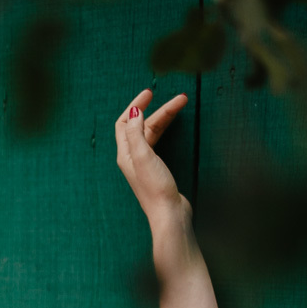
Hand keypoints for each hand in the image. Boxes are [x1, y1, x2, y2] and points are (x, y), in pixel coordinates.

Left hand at [115, 88, 189, 221]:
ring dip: (166, 117)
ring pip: (153, 132)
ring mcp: (145, 164)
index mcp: (125, 154)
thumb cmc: (155, 188)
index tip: (150, 93)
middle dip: (159, 110)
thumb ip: (136, 133)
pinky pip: (159, 141)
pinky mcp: (157, 169)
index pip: (124, 123)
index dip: (135, 105)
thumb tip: (134, 111)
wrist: (169, 214)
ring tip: (182, 104)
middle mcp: (133, 158)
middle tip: (179, 98)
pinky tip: (175, 123)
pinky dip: (166, 129)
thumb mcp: (143, 156)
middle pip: (142, 125)